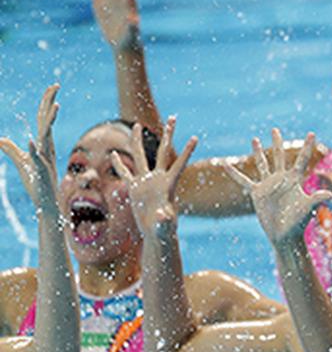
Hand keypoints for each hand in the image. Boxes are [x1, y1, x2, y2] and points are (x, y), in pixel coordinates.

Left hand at [0, 84, 60, 213]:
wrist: (46, 202)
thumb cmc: (37, 182)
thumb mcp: (22, 162)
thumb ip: (11, 149)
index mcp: (44, 143)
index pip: (44, 119)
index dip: (47, 102)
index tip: (53, 87)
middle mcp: (47, 147)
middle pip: (47, 121)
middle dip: (51, 103)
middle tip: (56, 86)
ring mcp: (46, 158)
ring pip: (47, 136)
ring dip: (50, 121)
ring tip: (55, 106)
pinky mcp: (42, 171)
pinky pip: (38, 158)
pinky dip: (34, 150)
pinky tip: (32, 142)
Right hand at [112, 117, 197, 239]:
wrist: (156, 234)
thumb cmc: (164, 230)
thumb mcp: (164, 224)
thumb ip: (164, 219)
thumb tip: (163, 217)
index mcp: (168, 185)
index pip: (180, 164)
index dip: (188, 152)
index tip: (196, 138)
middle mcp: (158, 179)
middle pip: (163, 151)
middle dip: (168, 135)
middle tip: (174, 117)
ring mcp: (146, 182)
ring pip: (141, 156)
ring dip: (138, 141)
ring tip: (137, 125)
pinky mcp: (135, 189)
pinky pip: (125, 173)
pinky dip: (119, 165)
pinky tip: (114, 155)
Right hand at [222, 130, 325, 247]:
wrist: (284, 236)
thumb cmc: (298, 223)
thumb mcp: (307, 208)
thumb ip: (316, 199)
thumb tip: (330, 194)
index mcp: (295, 180)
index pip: (302, 159)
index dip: (307, 147)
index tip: (312, 133)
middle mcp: (281, 179)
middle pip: (279, 156)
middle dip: (277, 143)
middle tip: (275, 129)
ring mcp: (268, 185)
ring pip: (262, 164)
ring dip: (257, 152)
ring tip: (254, 139)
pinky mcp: (257, 193)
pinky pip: (243, 180)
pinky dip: (234, 173)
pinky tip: (225, 164)